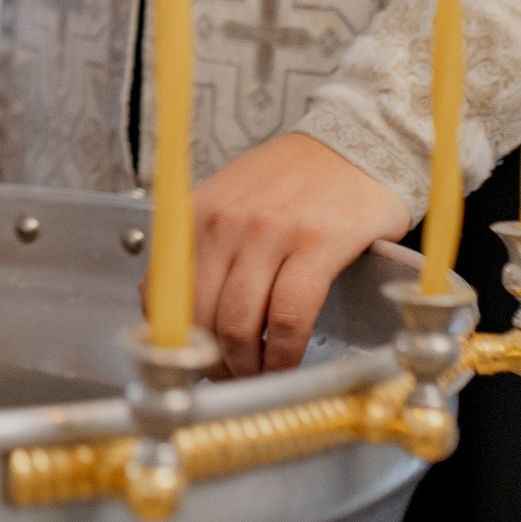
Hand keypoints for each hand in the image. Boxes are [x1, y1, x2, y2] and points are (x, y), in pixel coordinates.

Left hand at [179, 133, 408, 377]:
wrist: (357, 142)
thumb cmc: (294, 179)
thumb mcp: (231, 200)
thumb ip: (200, 247)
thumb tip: (168, 307)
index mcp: (198, 213)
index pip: (163, 291)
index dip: (176, 340)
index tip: (190, 362)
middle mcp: (226, 222)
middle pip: (201, 317)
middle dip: (212, 362)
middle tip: (227, 379)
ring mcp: (271, 232)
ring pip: (240, 325)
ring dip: (246, 366)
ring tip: (257, 376)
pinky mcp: (316, 245)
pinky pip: (290, 319)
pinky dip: (285, 354)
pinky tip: (287, 364)